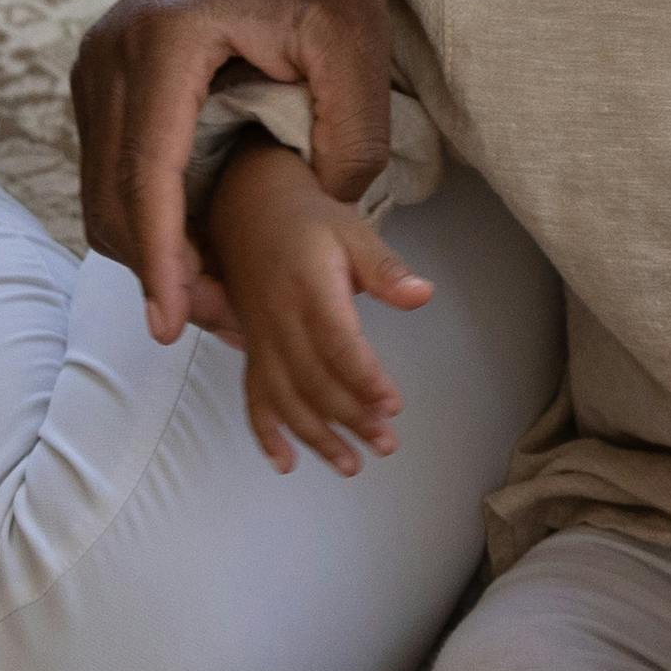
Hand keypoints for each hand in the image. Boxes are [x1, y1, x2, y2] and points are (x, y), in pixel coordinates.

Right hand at [72, 0, 399, 350]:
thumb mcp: (356, 34)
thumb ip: (352, 128)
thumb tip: (326, 207)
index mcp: (165, 43)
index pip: (148, 174)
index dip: (161, 258)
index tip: (173, 322)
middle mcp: (110, 56)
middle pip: (113, 196)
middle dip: (159, 272)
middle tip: (225, 326)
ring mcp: (99, 68)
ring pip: (104, 192)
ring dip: (150, 253)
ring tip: (217, 300)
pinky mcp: (108, 80)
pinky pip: (114, 170)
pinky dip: (147, 220)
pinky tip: (199, 250)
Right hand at [206, 150, 432, 477]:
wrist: (248, 205)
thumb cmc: (310, 221)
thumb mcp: (352, 231)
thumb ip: (385, 269)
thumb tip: (422, 295)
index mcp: (309, 289)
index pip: (337, 344)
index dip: (364, 379)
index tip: (392, 406)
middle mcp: (279, 320)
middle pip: (313, 380)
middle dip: (350, 418)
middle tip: (386, 445)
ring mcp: (260, 338)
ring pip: (285, 398)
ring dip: (316, 436)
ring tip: (350, 465)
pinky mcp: (250, 348)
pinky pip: (253, 395)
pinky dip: (266, 432)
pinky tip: (286, 463)